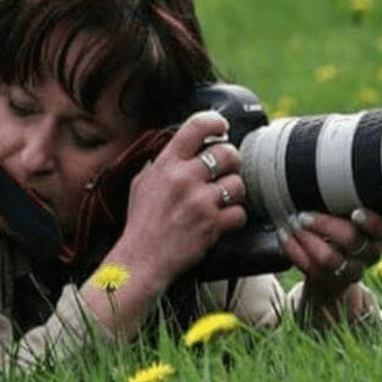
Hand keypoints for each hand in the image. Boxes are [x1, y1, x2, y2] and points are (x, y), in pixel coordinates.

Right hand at [117, 110, 247, 286]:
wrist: (141, 259)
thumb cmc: (142, 223)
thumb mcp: (142, 182)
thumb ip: (162, 163)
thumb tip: (183, 148)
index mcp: (166, 164)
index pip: (197, 127)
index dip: (216, 122)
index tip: (222, 127)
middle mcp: (184, 178)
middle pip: (227, 153)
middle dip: (231, 161)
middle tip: (226, 169)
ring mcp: (200, 202)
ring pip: (238, 184)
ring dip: (234, 192)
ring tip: (221, 199)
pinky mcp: (212, 225)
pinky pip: (240, 212)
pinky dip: (235, 217)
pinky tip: (223, 219)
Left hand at [281, 208, 381, 322]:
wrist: (330, 262)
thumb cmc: (338, 222)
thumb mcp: (347, 209)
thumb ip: (345, 198)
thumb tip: (326, 178)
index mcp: (377, 231)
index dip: (370, 222)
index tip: (355, 213)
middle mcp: (369, 251)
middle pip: (352, 240)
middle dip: (325, 225)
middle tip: (304, 214)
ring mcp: (351, 269)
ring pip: (330, 258)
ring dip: (307, 238)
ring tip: (292, 223)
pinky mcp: (331, 281)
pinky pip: (312, 268)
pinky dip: (294, 250)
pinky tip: (285, 236)